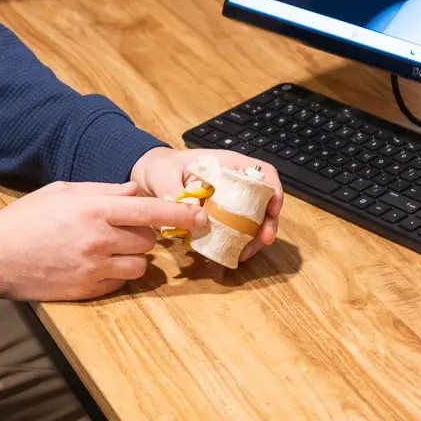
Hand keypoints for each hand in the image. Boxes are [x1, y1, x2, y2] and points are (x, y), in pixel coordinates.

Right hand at [0, 180, 201, 301]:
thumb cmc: (28, 218)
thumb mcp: (65, 191)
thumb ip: (105, 191)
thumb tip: (137, 191)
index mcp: (95, 210)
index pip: (151, 211)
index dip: (181, 214)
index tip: (200, 216)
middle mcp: (99, 240)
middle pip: (149, 239)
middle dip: (145, 233)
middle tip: (126, 228)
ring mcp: (95, 269)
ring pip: (140, 265)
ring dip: (134, 256)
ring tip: (110, 248)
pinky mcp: (88, 290)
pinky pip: (121, 283)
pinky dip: (117, 274)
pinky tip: (95, 264)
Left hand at [129, 146, 284, 261]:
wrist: (147, 179)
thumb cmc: (159, 167)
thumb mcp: (162, 175)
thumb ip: (173, 192)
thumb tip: (190, 213)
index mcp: (226, 165)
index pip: (262, 173)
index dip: (273, 190)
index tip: (272, 210)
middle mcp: (233, 184)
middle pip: (263, 201)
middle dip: (268, 221)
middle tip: (264, 239)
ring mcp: (227, 204)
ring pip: (252, 221)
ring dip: (253, 238)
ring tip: (245, 253)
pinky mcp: (217, 220)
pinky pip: (233, 233)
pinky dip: (235, 244)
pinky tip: (231, 254)